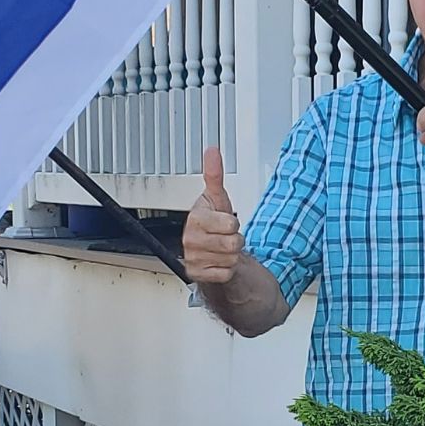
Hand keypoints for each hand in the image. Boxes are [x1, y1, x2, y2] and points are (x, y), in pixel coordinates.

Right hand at [181, 146, 244, 285]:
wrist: (207, 249)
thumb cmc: (213, 223)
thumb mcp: (217, 198)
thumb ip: (215, 175)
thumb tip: (212, 151)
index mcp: (195, 218)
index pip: (230, 223)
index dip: (233, 223)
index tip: (224, 221)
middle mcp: (189, 239)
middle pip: (232, 243)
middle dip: (234, 241)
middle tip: (224, 236)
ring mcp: (192, 257)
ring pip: (230, 259)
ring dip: (230, 256)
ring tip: (220, 248)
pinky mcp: (196, 274)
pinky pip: (225, 273)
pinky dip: (225, 270)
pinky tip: (216, 261)